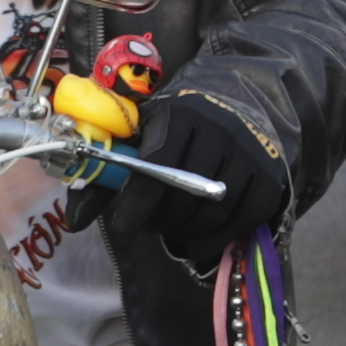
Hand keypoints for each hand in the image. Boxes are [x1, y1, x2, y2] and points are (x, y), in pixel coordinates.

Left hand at [116, 85, 292, 250]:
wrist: (235, 106)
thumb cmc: (175, 127)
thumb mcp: (139, 135)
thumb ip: (105, 176)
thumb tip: (75, 221)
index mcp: (181, 114)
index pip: (158, 164)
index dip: (138, 202)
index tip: (123, 226)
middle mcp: (221, 130)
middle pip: (185, 194)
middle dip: (159, 219)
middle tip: (147, 223)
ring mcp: (250, 154)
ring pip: (212, 213)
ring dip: (184, 231)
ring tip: (171, 226)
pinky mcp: (270, 178)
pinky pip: (240, 223)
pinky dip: (213, 239)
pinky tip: (196, 237)